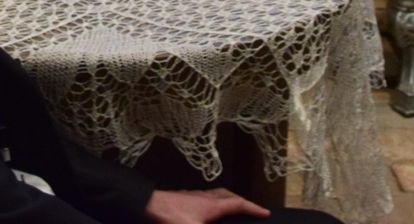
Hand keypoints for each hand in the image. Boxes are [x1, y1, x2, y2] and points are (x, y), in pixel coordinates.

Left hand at [143, 188, 270, 222]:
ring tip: (233, 209)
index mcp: (213, 205)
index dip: (253, 208)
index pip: (238, 204)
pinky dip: (215, 202)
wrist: (148, 205)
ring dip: (228, 200)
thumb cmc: (170, 217)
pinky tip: (208, 211)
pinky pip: (206, 197)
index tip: (265, 213)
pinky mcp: (184, 199)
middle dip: (243, 202)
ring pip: (217, 195)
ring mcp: (194, 197)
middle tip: (251, 209)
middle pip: (230, 196)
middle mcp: (206, 198)